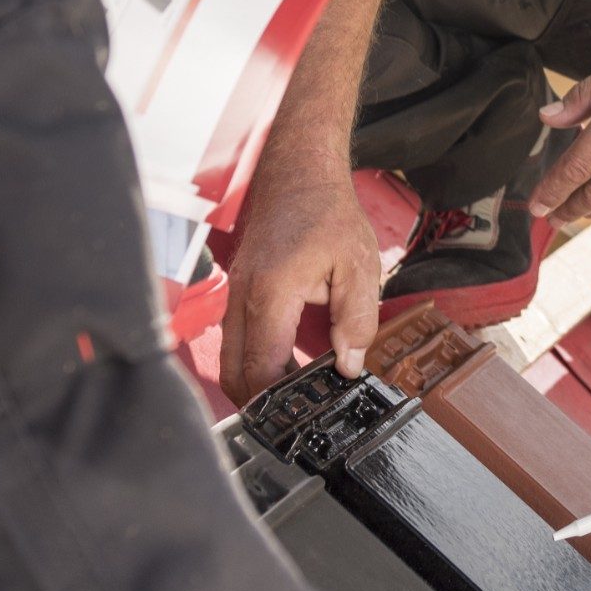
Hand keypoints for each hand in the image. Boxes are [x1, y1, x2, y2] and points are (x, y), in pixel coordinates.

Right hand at [218, 167, 385, 401]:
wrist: (297, 172)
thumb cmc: (327, 212)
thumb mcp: (358, 264)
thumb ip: (356, 320)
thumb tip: (348, 367)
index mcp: (271, 294)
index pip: (260, 369)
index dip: (279, 402)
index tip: (304, 416)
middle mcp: (242, 298)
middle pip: (234, 374)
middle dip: (260, 403)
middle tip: (296, 417)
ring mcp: (234, 294)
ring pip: (232, 358)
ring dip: (257, 382)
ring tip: (298, 397)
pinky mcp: (238, 292)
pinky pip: (238, 339)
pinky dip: (256, 360)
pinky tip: (288, 367)